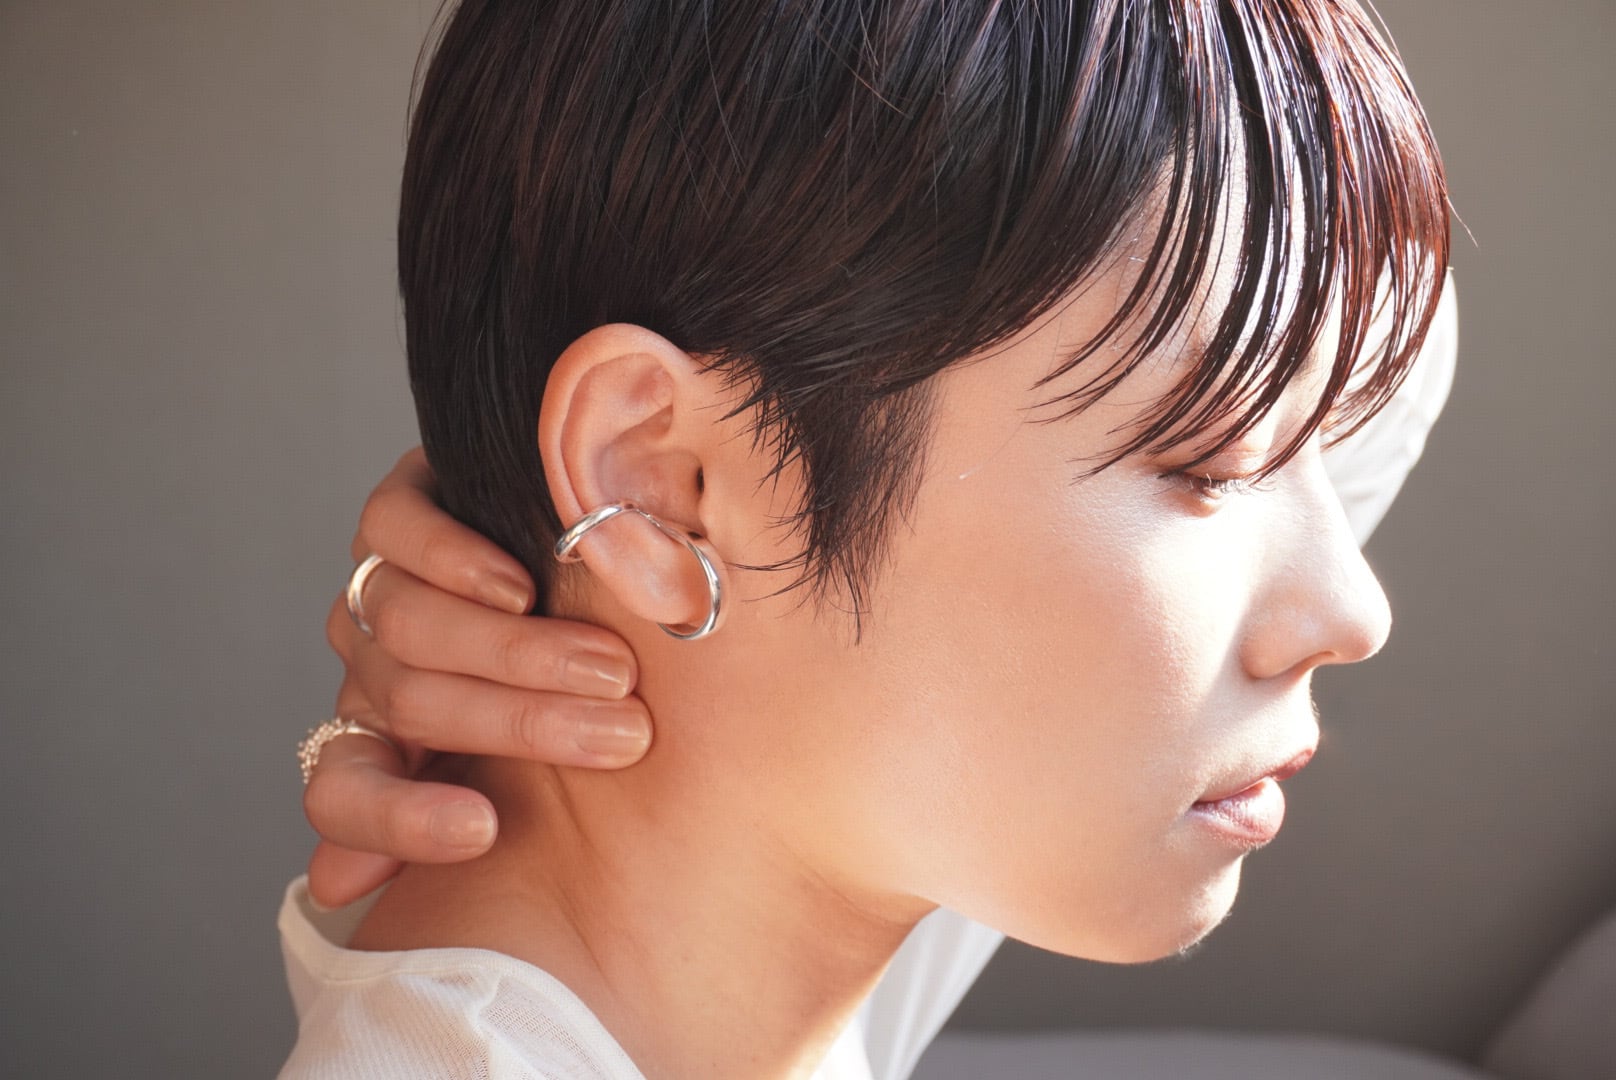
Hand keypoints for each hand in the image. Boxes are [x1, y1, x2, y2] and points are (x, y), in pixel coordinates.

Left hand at [304, 448, 649, 907]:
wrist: (567, 545)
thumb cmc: (560, 672)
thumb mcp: (526, 756)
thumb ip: (458, 806)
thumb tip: (330, 887)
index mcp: (382, 739)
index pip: (343, 794)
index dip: (397, 820)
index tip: (485, 830)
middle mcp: (370, 665)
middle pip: (414, 700)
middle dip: (526, 723)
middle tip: (623, 734)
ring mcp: (376, 583)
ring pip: (409, 624)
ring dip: (516, 652)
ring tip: (609, 667)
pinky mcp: (394, 508)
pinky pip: (396, 534)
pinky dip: (457, 563)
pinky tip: (521, 585)